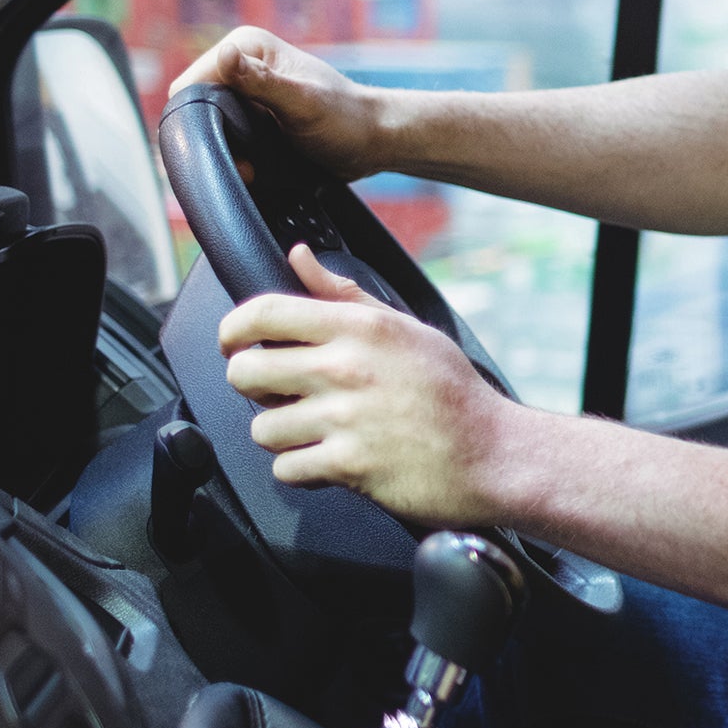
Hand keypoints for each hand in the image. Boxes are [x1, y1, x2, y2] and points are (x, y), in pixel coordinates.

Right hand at [171, 27, 393, 178]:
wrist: (372, 142)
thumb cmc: (346, 119)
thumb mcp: (303, 103)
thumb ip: (262, 81)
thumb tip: (224, 54)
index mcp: (246, 46)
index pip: (191, 83)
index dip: (198, 116)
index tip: (228, 143)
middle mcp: (240, 64)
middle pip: (194, 106)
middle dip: (212, 138)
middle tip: (246, 164)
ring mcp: (243, 92)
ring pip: (206, 126)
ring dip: (225, 151)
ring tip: (254, 168)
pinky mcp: (250, 115)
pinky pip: (225, 137)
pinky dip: (235, 156)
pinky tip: (257, 169)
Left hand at [218, 246, 527, 528]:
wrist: (495, 454)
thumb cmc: (453, 393)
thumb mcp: (406, 329)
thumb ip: (345, 295)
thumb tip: (299, 257)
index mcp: (360, 329)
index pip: (264, 312)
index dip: (233, 328)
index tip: (233, 342)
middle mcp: (348, 368)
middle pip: (246, 372)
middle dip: (253, 387)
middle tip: (278, 393)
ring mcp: (346, 419)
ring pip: (262, 428)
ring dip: (281, 435)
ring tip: (314, 431)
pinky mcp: (348, 465)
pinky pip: (287, 469)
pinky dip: (301, 470)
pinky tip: (328, 460)